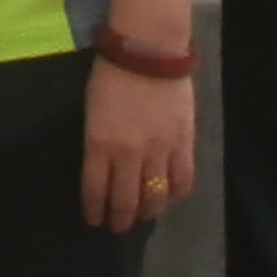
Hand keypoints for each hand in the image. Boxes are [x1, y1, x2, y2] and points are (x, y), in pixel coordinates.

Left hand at [80, 50, 197, 233]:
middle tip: (118, 227)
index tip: (94, 220)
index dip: (95, 210)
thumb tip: (104, 168)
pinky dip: (176, 194)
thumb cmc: (112, 73)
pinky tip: (170, 196)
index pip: (95, 189)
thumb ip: (98, 142)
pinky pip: (183, 181)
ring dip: (148, 212)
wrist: (149, 50)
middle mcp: (129, 154)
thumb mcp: (92, 110)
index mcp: (99, 143)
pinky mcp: (184, 144)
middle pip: (126, 200)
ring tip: (143, 215)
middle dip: (120, 219)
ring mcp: (159, 151)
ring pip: (156, 197)